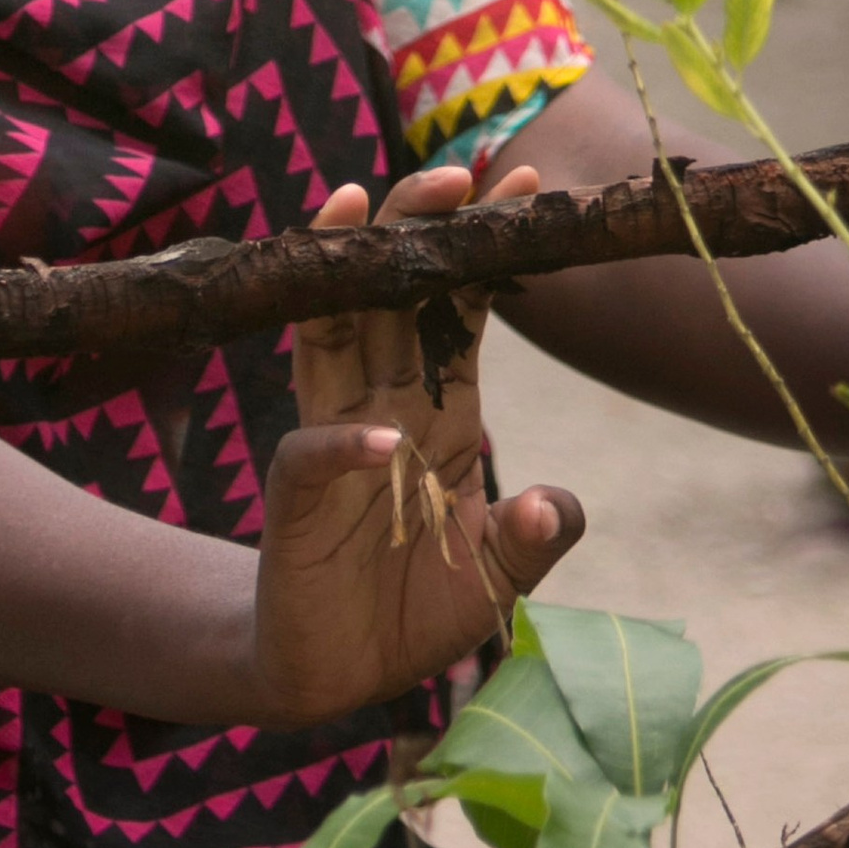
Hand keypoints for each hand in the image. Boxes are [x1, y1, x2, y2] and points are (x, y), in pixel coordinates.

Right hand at [250, 159, 583, 728]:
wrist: (336, 677)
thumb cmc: (414, 611)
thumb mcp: (500, 578)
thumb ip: (537, 537)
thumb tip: (552, 501)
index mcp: (441, 413)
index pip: (463, 309)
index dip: (487, 248)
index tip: (526, 182)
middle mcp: (384, 408)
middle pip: (395, 297)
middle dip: (419, 229)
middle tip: (454, 169)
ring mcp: (334, 444)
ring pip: (332, 336)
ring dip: (343, 275)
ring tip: (358, 204)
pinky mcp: (296, 498)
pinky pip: (313, 454)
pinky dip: (341, 443)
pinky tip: (379, 436)